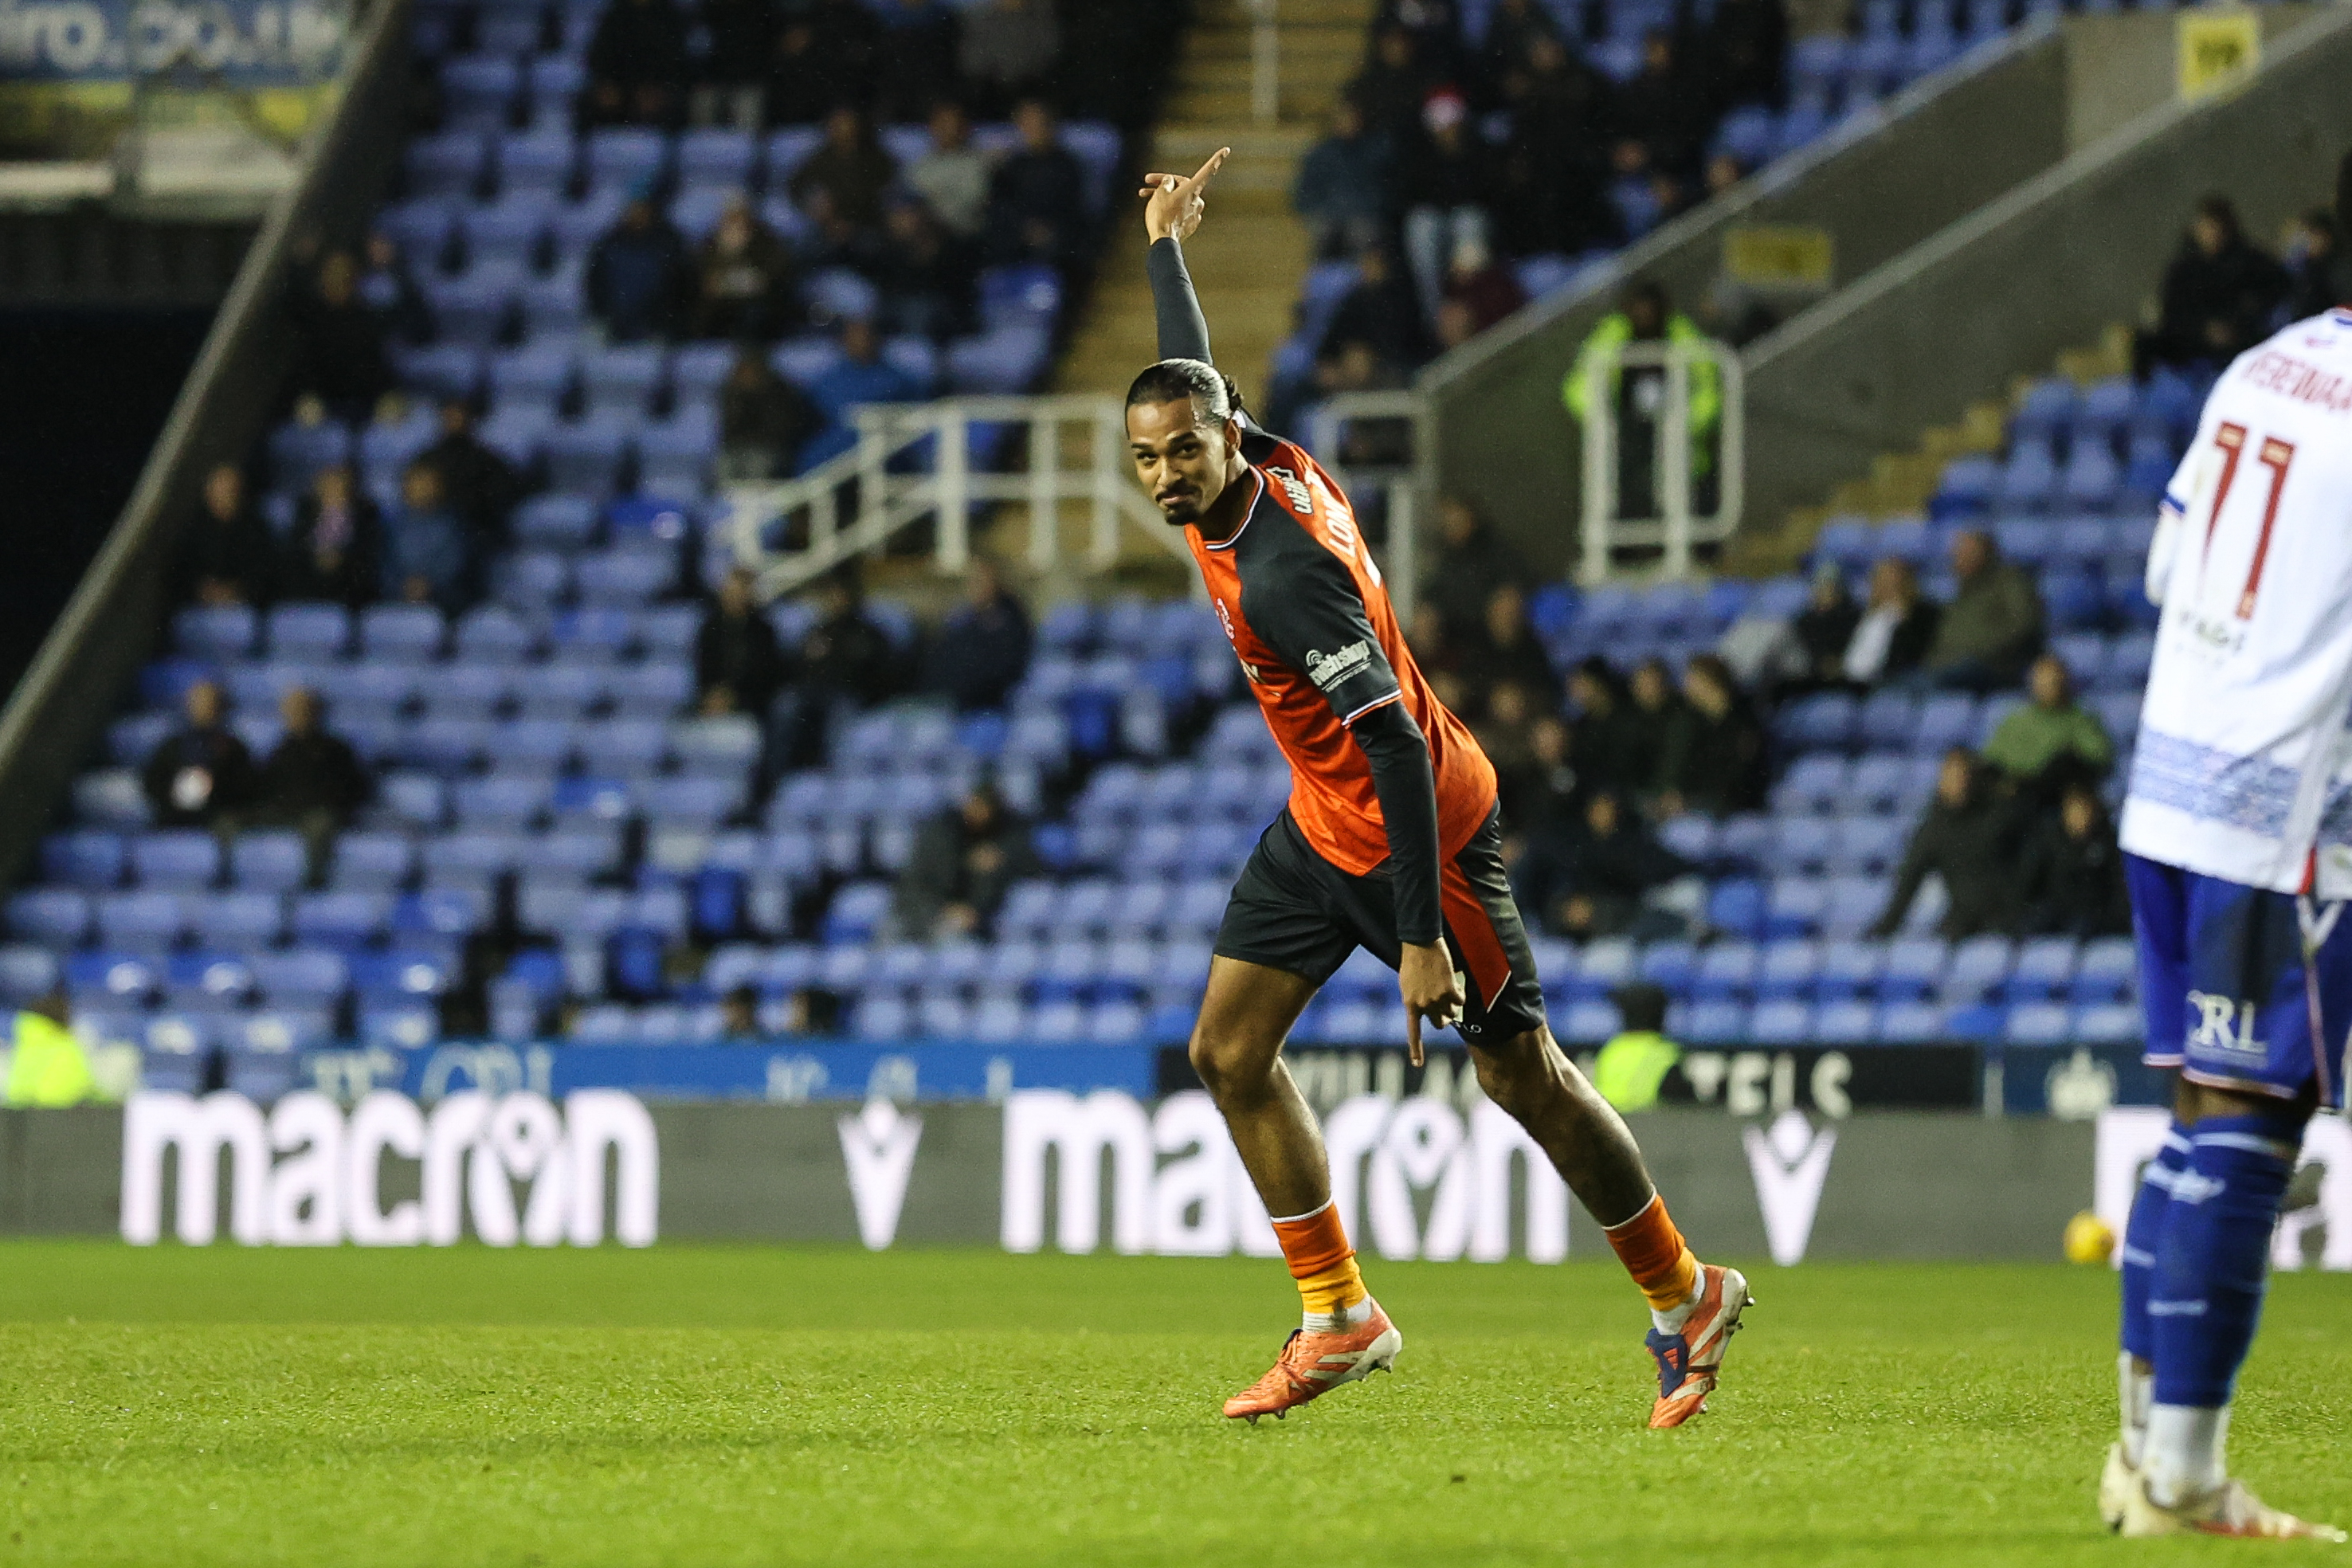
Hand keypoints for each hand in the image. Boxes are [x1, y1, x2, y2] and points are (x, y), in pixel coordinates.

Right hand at [1138, 147, 1229, 243]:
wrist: (1163, 242)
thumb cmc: (1161, 216)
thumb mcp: (1159, 193)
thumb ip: (1166, 183)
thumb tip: (1170, 181)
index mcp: (1192, 190)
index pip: (1206, 171)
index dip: (1216, 159)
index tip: (1226, 150)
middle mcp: (1197, 201)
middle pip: (1183, 185)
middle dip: (1166, 183)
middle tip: (1147, 183)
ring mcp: (1195, 214)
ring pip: (1180, 199)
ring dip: (1166, 197)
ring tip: (1148, 199)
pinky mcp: (1191, 225)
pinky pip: (1181, 212)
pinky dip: (1172, 209)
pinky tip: (1159, 212)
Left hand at [1398, 940, 1463, 1068]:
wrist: (1420, 943)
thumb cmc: (1412, 962)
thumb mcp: (1407, 984)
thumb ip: (1416, 1000)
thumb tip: (1427, 1012)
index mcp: (1410, 1004)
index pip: (1413, 1032)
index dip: (1416, 1050)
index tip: (1417, 1065)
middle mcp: (1423, 1005)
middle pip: (1440, 1024)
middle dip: (1445, 1018)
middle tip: (1446, 1007)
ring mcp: (1437, 999)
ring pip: (1453, 1012)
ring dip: (1453, 1004)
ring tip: (1447, 986)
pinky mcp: (1450, 990)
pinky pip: (1461, 1000)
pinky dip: (1460, 993)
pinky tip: (1454, 982)